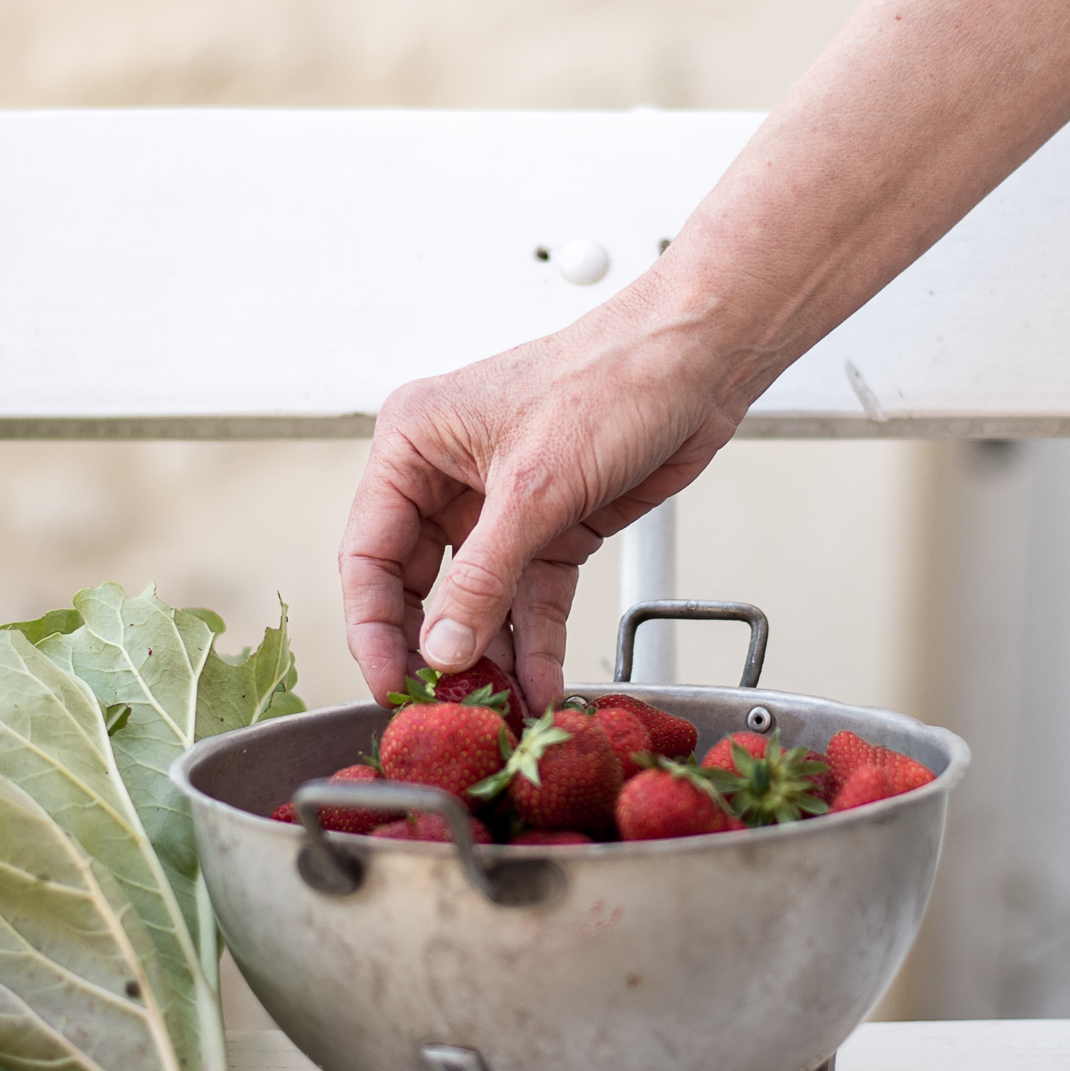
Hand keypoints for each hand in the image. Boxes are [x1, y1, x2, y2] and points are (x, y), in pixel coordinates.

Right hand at [340, 279, 744, 713]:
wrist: (700, 362)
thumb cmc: (613, 378)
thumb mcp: (535, 487)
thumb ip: (483, 576)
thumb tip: (443, 648)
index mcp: (414, 444)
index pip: (369, 553)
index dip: (374, 627)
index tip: (390, 683)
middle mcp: (448, 475)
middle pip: (416, 585)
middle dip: (434, 647)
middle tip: (441, 704)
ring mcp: (502, 505)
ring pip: (478, 601)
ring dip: (490, 655)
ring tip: (498, 709)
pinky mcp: (553, 527)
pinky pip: (530, 599)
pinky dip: (535, 643)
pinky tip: (539, 684)